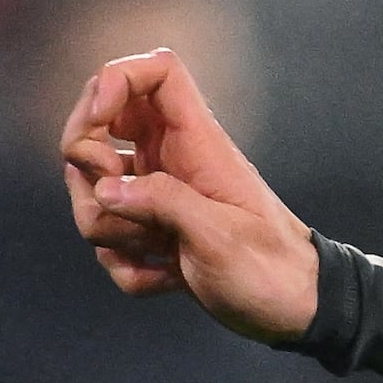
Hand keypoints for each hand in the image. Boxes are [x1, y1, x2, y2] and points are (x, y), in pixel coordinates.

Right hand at [60, 49, 318, 340]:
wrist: (295, 312)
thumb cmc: (272, 270)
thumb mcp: (221, 236)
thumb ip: (163, 203)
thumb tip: (105, 188)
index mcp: (199, 143)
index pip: (157, 71)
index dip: (117, 78)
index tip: (99, 118)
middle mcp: (171, 159)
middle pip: (94, 126)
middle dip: (87, 164)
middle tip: (121, 198)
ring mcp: (156, 195)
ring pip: (91, 190)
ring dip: (112, 230)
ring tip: (166, 252)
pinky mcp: (149, 231)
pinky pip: (107, 240)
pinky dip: (128, 266)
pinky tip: (170, 278)